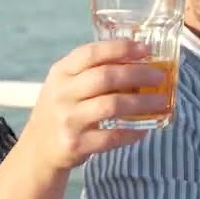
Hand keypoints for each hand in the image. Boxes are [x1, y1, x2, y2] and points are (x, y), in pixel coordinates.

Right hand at [22, 40, 169, 171]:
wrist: (39, 149)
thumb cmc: (63, 110)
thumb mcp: (67, 84)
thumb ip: (93, 72)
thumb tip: (141, 63)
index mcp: (61, 72)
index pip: (91, 53)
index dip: (121, 49)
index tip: (146, 49)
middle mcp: (62, 93)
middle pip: (106, 77)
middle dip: (138, 75)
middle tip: (159, 77)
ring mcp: (67, 120)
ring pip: (112, 105)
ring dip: (142, 103)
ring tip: (160, 101)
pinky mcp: (75, 144)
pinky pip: (112, 136)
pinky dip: (132, 132)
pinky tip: (145, 128)